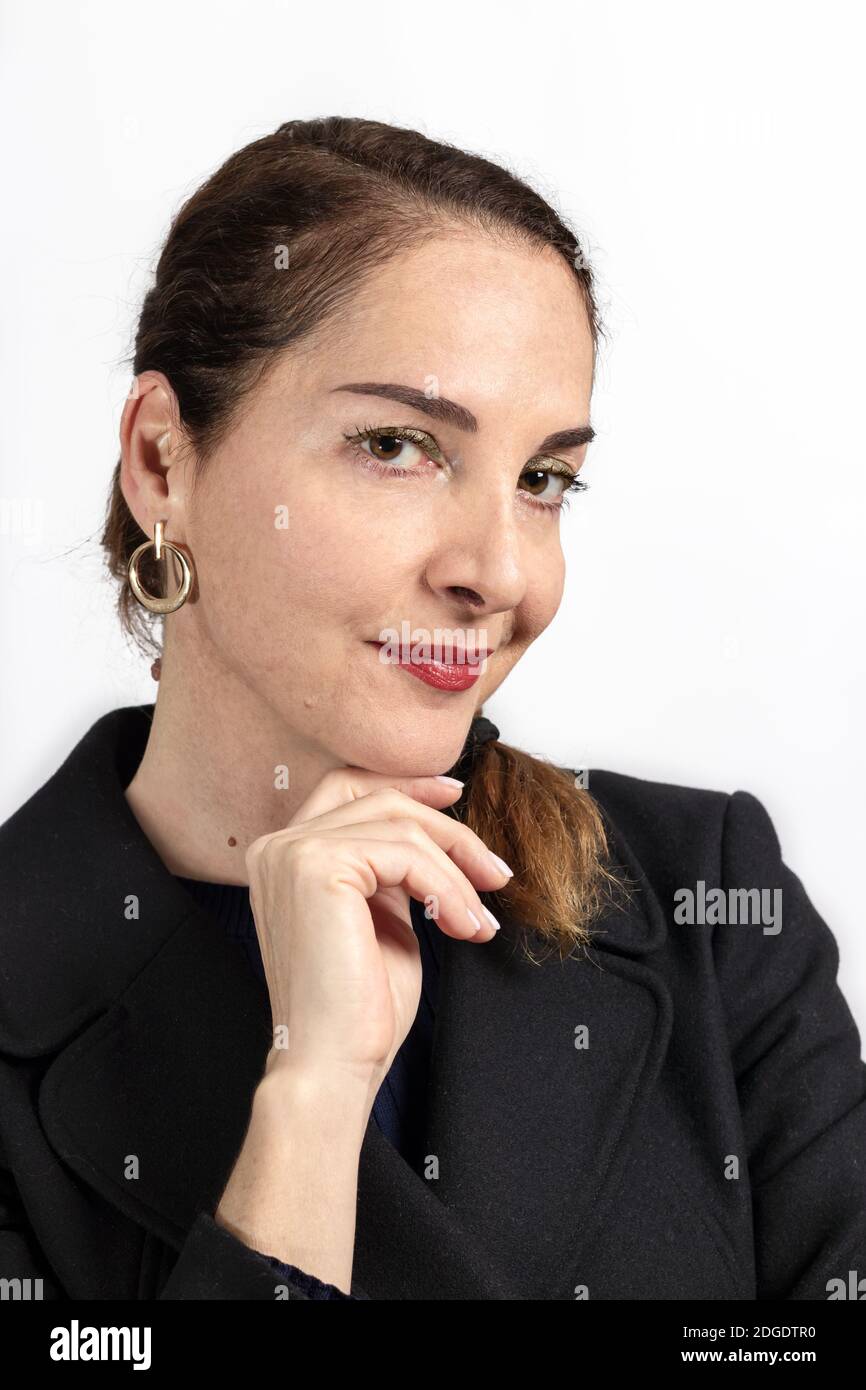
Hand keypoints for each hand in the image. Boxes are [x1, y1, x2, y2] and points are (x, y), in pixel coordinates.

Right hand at [245, 768, 511, 1093]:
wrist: (332, 1065)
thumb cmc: (358, 1009)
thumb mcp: (384, 920)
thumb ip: (395, 873)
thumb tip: (439, 839)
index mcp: (286, 857)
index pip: (348, 789)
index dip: (405, 784)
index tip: (456, 795)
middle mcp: (278, 847)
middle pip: (379, 799)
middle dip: (447, 827)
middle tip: (494, 872)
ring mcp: (293, 852)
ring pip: (400, 826)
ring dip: (456, 871)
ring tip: (482, 920)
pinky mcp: (317, 866)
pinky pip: (405, 853)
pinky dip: (446, 887)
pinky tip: (463, 926)